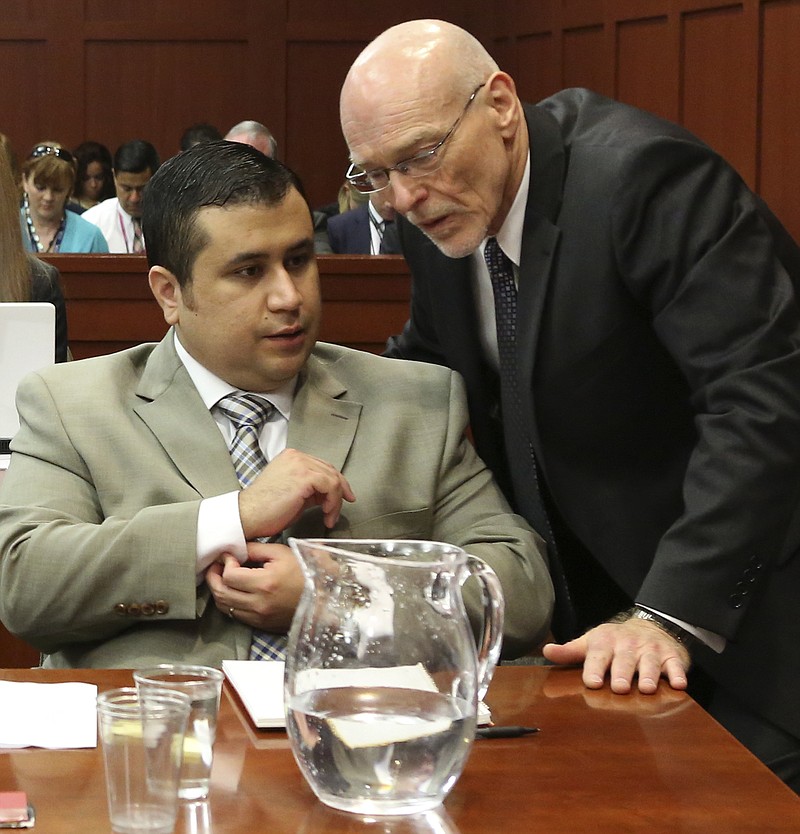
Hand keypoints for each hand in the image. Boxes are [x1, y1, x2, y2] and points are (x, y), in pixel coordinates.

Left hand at [206, 543, 303, 630]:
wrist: (324, 599)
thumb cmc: (305, 572)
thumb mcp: (282, 553)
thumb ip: (256, 549)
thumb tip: (236, 549)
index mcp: (265, 583)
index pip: (229, 576)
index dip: (224, 563)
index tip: (229, 556)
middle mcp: (259, 603)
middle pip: (221, 593)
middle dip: (214, 577)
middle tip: (216, 566)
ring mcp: (259, 617)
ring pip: (224, 607)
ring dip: (219, 591)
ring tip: (222, 578)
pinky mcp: (261, 624)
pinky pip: (235, 615)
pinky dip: (229, 602)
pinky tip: (234, 591)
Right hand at [237, 448, 355, 539]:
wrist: (247, 516)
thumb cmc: (264, 510)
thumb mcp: (292, 494)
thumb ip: (310, 489)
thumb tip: (326, 495)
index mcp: (291, 458)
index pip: (321, 466)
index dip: (335, 482)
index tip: (342, 496)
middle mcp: (296, 456)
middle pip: (330, 470)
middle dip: (340, 491)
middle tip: (340, 507)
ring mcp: (301, 464)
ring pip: (334, 479)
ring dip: (336, 501)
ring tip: (329, 516)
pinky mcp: (305, 476)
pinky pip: (331, 486)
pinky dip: (333, 502)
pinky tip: (325, 513)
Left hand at [542, 617, 690, 694]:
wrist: (650, 626)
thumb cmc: (614, 642)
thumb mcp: (591, 643)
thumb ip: (570, 651)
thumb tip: (546, 651)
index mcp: (605, 642)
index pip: (598, 656)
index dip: (594, 668)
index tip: (591, 682)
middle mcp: (628, 645)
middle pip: (624, 660)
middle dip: (622, 673)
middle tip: (619, 687)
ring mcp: (650, 649)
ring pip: (650, 662)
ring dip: (649, 674)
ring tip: (647, 688)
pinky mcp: (671, 655)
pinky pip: (676, 664)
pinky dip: (678, 673)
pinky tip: (679, 684)